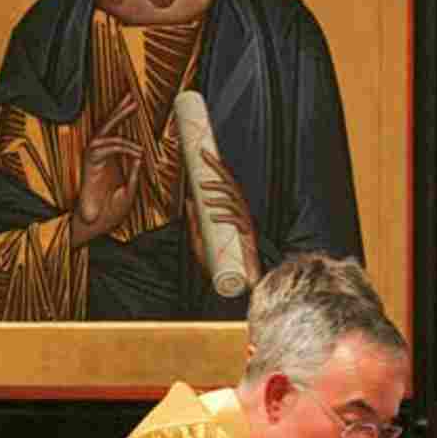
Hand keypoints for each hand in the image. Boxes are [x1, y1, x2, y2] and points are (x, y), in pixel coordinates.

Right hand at [70, 93, 144, 248]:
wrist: (95, 226)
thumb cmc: (110, 212)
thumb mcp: (129, 191)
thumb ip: (133, 173)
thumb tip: (139, 156)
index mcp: (111, 163)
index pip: (117, 137)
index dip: (126, 124)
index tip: (140, 113)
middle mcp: (101, 158)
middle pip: (108, 128)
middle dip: (119, 111)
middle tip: (131, 96)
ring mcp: (94, 160)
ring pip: (102, 132)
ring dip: (117, 118)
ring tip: (131, 106)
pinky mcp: (89, 165)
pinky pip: (102, 148)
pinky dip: (120, 146)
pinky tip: (135, 151)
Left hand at [192, 146, 260, 283]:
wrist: (236, 284)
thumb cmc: (220, 264)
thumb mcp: (201, 240)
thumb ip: (194, 222)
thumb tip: (188, 200)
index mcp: (232, 211)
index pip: (225, 184)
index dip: (215, 167)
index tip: (202, 152)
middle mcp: (241, 213)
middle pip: (231, 185)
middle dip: (218, 169)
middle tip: (203, 157)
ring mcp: (246, 224)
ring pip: (234, 199)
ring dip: (218, 193)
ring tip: (203, 193)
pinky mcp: (248, 237)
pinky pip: (237, 221)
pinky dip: (224, 216)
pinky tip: (212, 217)